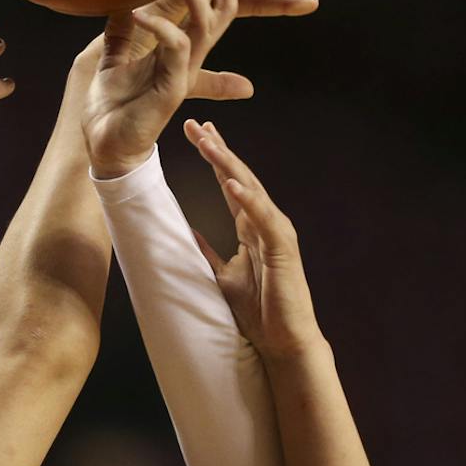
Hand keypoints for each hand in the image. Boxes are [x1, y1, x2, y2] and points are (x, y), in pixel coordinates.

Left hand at [82, 0, 320, 179]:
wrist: (107, 148)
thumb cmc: (113, 107)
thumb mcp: (114, 59)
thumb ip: (122, 31)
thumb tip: (123, 3)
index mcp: (178, 47)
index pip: (209, 4)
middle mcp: (187, 56)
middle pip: (222, 8)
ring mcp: (182, 71)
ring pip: (204, 23)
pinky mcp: (171, 88)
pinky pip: (175, 48)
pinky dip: (159, 27)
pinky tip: (138, 13)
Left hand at [184, 118, 321, 359]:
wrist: (283, 342)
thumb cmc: (258, 312)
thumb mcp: (220, 275)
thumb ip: (206, 251)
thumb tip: (182, 232)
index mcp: (251, 226)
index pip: (229, 183)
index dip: (213, 157)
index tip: (195, 133)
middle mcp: (265, 222)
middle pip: (238, 176)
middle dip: (217, 149)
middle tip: (196, 123)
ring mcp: (276, 232)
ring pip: (250, 189)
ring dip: (227, 164)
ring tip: (207, 142)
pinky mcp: (283, 247)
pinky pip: (263, 217)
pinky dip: (248, 198)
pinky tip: (231, 182)